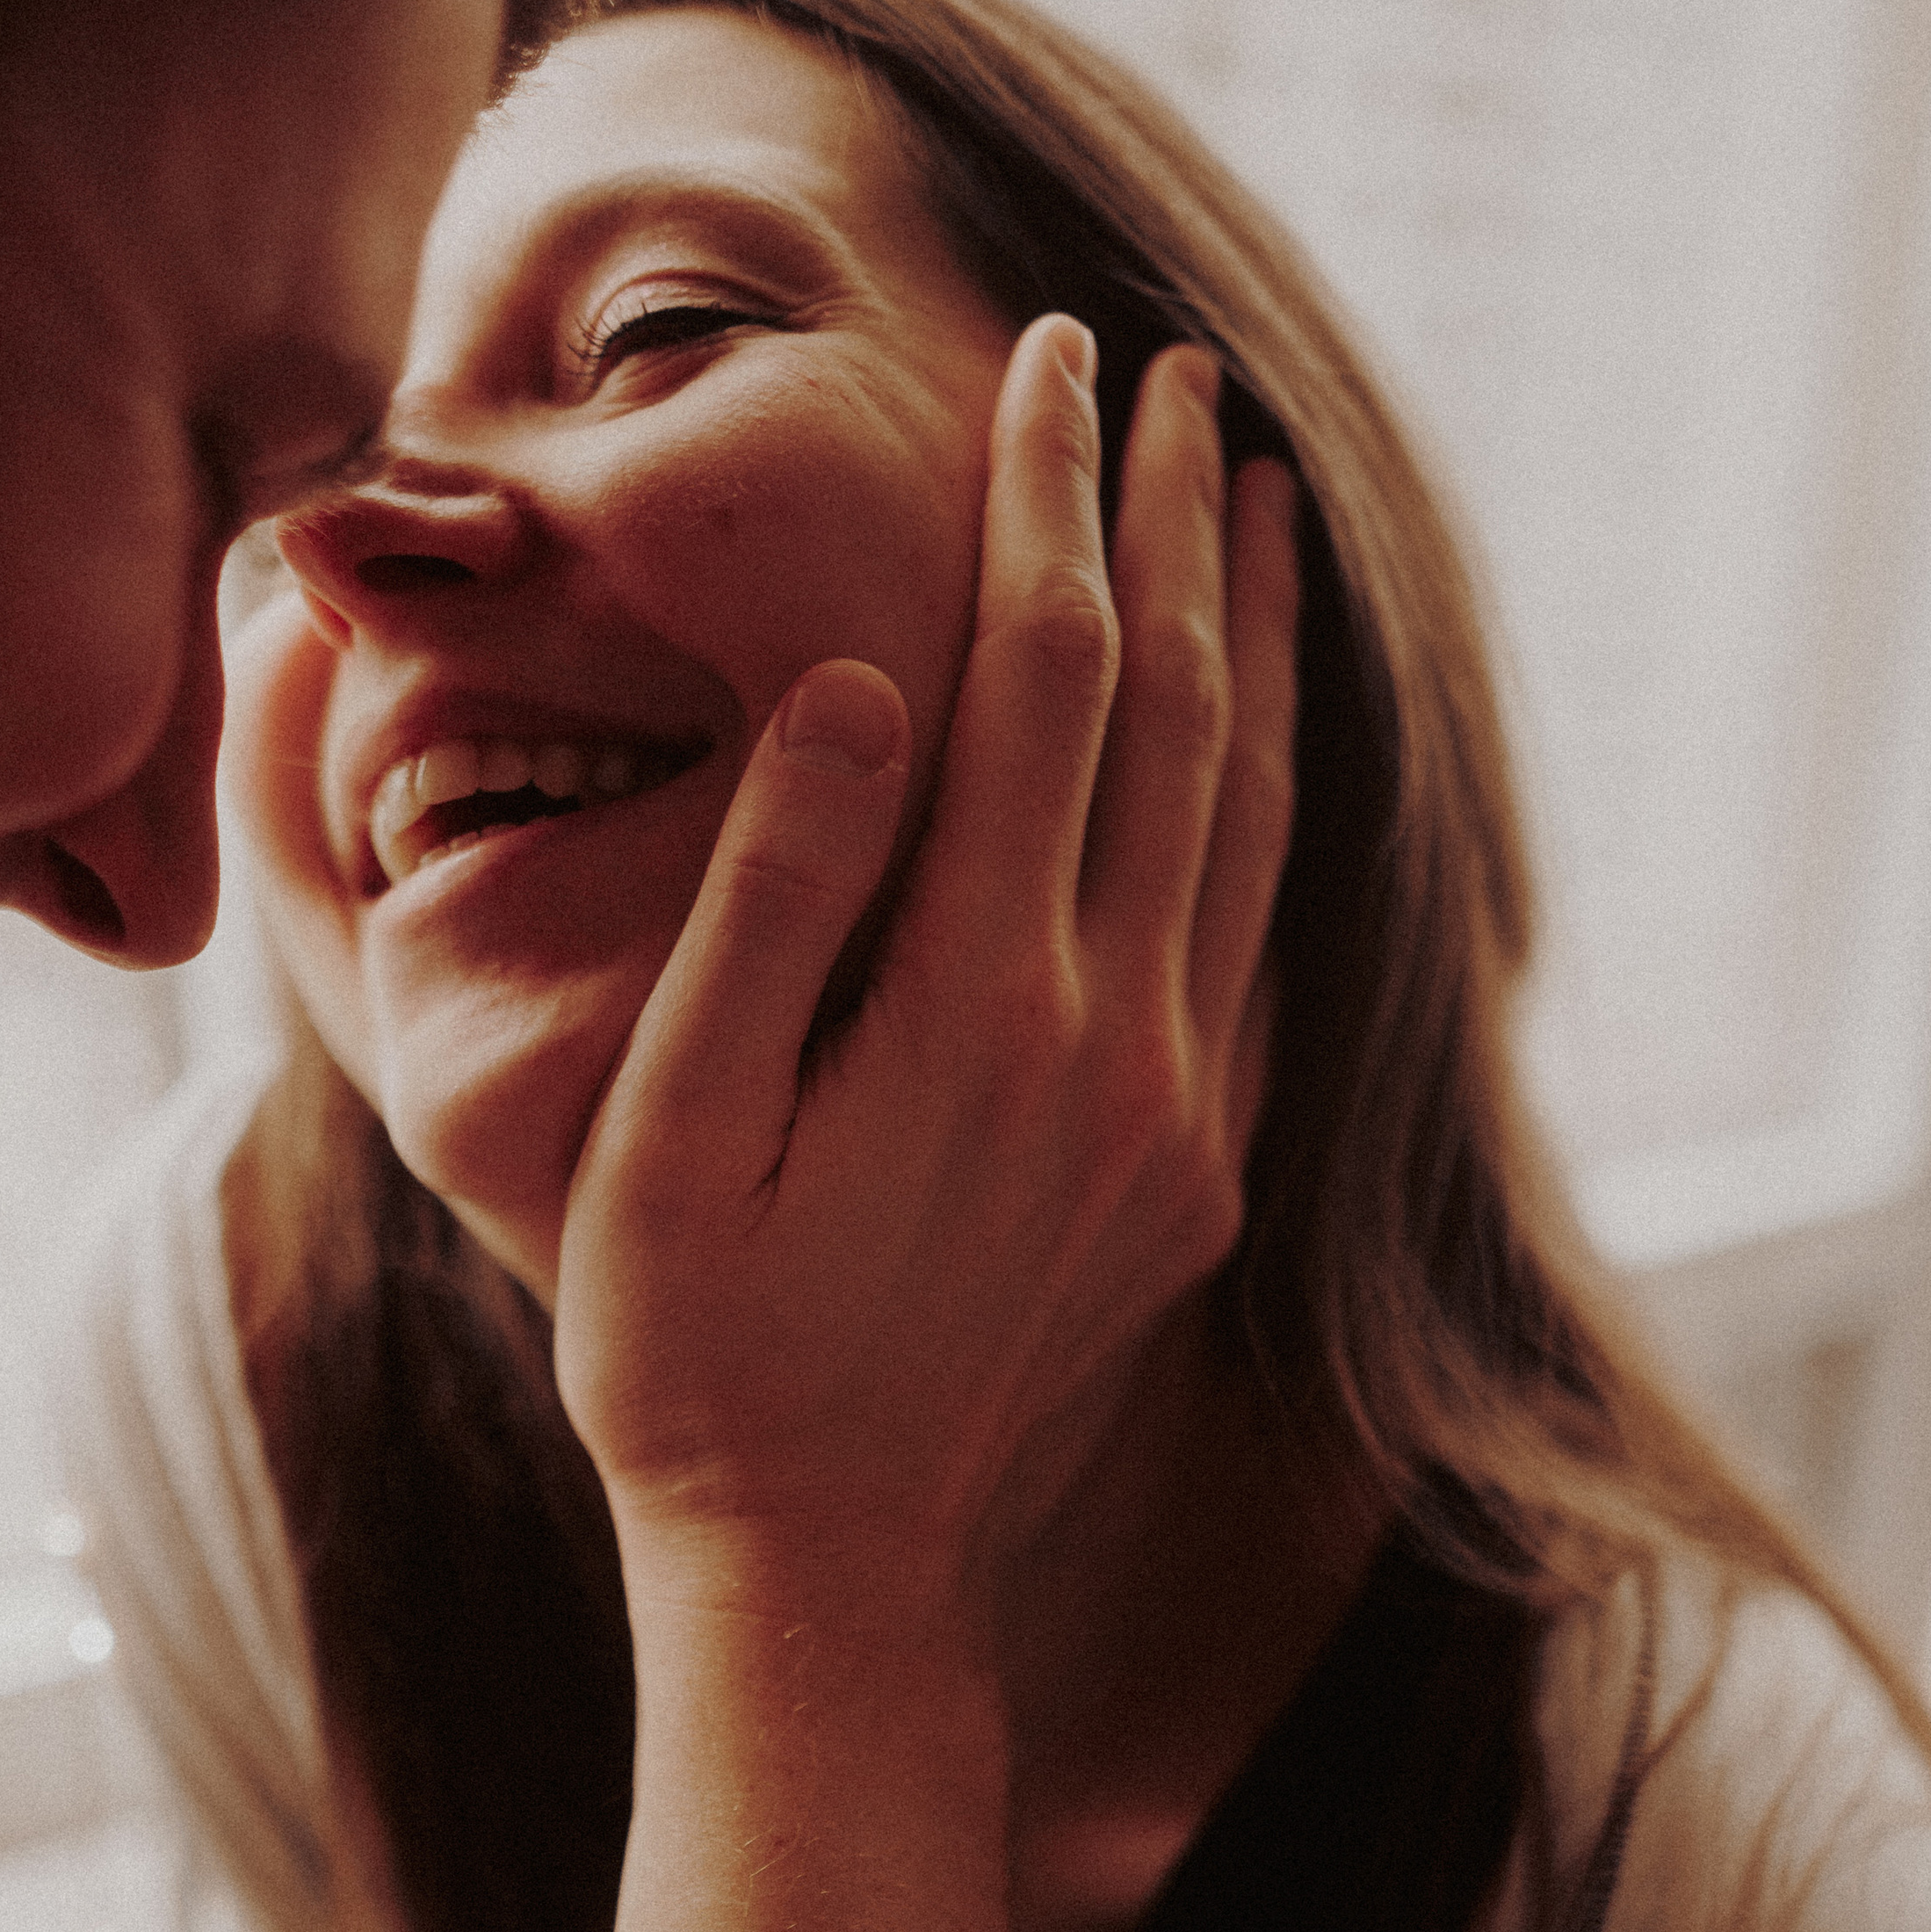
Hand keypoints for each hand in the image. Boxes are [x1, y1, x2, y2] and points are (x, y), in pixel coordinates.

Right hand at [552, 319, 1297, 1636]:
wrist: (824, 1570)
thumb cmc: (690, 1359)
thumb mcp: (669, 1136)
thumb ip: (763, 905)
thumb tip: (853, 682)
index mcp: (974, 1008)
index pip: (1039, 680)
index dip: (1042, 504)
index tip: (1042, 360)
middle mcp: (1114, 1045)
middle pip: (1173, 719)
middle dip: (1168, 526)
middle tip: (1165, 371)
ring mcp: (1175, 1115)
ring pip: (1247, 822)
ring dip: (1252, 645)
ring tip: (1250, 497)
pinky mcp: (1194, 1174)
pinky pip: (1257, 941)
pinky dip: (1261, 802)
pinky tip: (1250, 734)